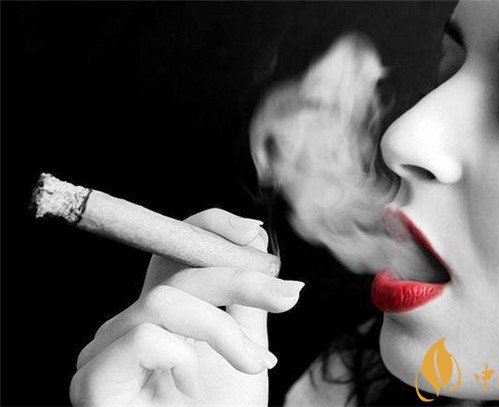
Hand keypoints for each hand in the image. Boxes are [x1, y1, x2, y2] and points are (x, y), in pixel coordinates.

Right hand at [70, 208, 302, 405]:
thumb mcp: (246, 349)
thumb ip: (248, 303)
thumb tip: (262, 248)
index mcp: (165, 315)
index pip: (175, 253)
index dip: (208, 228)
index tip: (255, 232)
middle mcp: (131, 325)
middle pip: (178, 274)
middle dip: (239, 279)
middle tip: (285, 296)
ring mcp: (107, 351)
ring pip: (165, 301)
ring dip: (221, 329)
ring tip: (250, 363)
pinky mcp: (94, 380)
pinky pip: (143, 337)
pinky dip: (181, 355)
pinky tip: (189, 384)